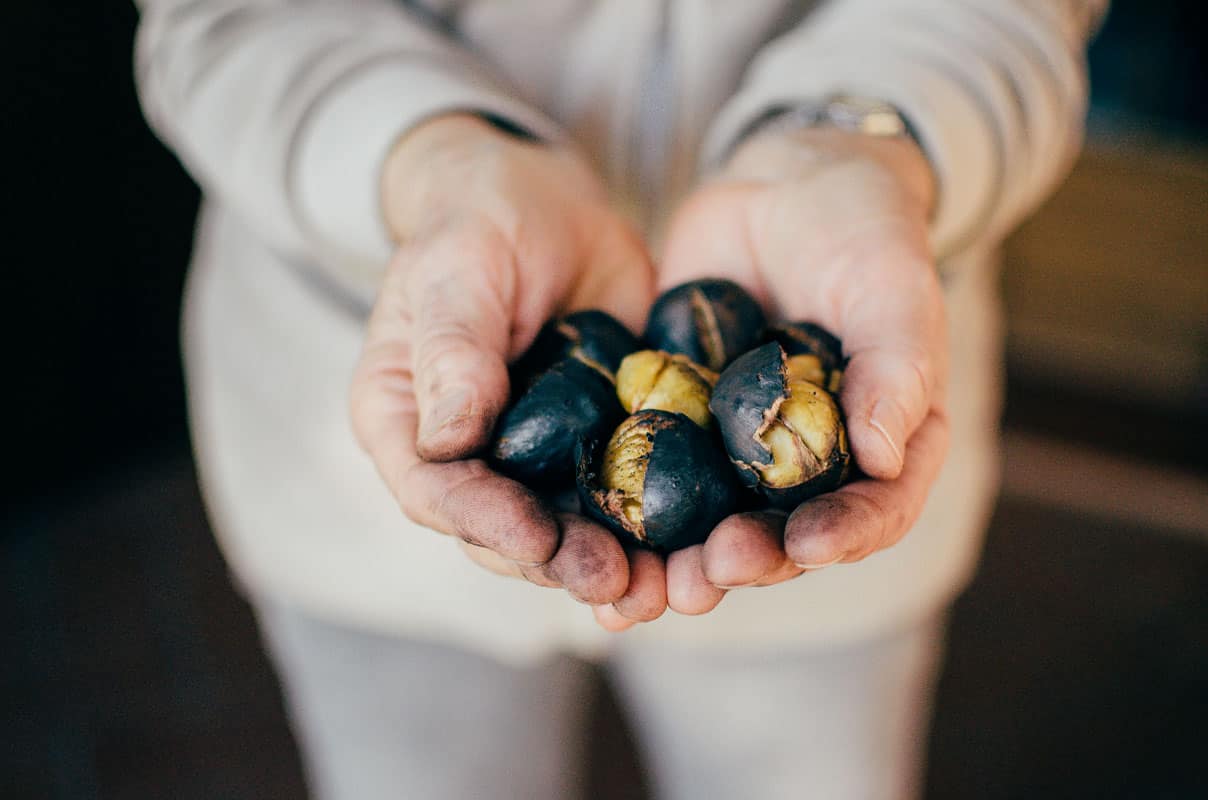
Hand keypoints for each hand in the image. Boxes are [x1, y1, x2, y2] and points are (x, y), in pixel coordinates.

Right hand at [350, 114, 666, 623]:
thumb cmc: (480, 220)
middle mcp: (463, 455)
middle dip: (560, 563)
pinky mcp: (591, 446)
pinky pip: (618, 497)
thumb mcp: (456, 270)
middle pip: (502, 531)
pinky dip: (652, 530)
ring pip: (564, 531)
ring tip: (664, 587)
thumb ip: (452, 349)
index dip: (487, 523)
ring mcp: (528, 458)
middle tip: (620, 582)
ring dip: (613, 565)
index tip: (540, 539)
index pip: (435, 491)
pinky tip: (693, 551)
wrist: (546, 202)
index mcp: (404, 420)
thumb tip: (448, 441)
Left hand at [649, 126, 949, 619]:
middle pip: (784, 534)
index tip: (805, 546)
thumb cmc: (862, 231)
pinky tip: (586, 536)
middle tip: (705, 577)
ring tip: (641, 590)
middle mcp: (810, 462)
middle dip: (745, 561)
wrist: (784, 185)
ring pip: (712, 521)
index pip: (876, 510)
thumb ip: (897, 367)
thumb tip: (884, 459)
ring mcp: (740, 447)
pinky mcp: (679, 422)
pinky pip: (652, 475)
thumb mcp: (892, 287)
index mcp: (882, 443)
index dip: (843, 536)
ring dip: (677, 561)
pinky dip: (623, 512)